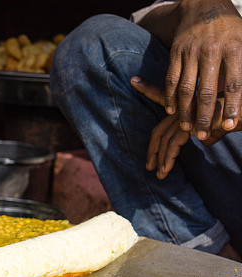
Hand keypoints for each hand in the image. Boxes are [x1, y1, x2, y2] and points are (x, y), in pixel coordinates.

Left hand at [132, 77, 231, 177]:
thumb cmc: (241, 115)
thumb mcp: (222, 123)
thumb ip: (211, 130)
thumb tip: (205, 141)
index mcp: (191, 103)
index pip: (165, 96)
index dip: (149, 89)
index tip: (135, 81)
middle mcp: (187, 106)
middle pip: (160, 129)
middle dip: (152, 149)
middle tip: (148, 165)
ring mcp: (189, 114)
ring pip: (165, 139)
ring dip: (160, 159)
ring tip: (159, 174)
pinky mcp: (194, 123)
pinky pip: (174, 143)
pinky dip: (168, 158)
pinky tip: (166, 169)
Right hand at [165, 0, 241, 137]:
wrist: (205, 5)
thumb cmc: (230, 29)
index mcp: (235, 49)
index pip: (235, 85)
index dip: (231, 107)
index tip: (229, 126)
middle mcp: (212, 51)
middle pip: (207, 91)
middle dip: (205, 116)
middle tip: (203, 135)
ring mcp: (192, 52)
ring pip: (186, 88)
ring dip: (185, 111)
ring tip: (187, 127)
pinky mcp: (176, 52)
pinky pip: (171, 79)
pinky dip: (169, 97)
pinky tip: (171, 110)